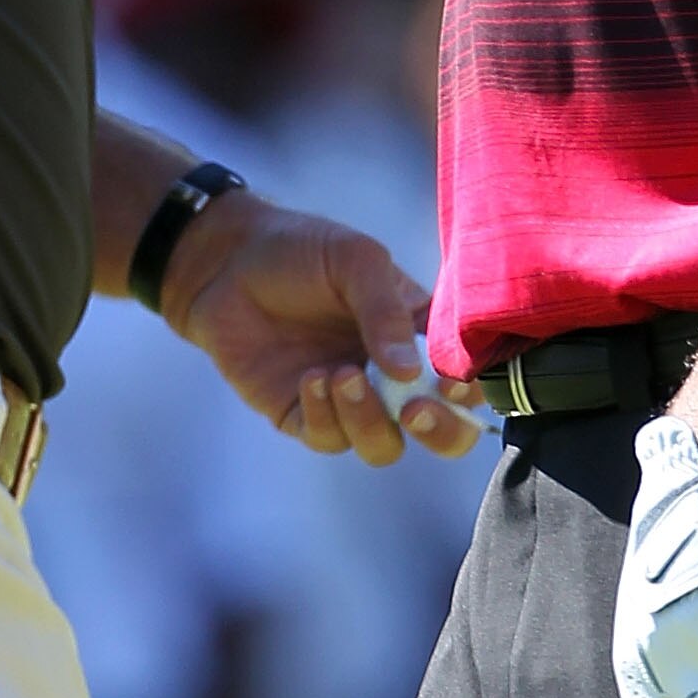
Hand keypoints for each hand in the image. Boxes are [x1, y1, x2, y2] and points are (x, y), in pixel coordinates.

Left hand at [163, 193, 487, 464]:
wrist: (226, 263)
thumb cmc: (300, 251)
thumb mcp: (355, 260)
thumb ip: (385, 310)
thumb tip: (410, 373)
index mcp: (419, 334)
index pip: (466, 377)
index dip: (471, 392)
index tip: (450, 384)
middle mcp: (393, 376)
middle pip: (443, 433)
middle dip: (441, 432)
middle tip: (413, 409)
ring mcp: (350, 401)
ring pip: (383, 446)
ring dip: (369, 420)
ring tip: (341, 374)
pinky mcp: (304, 415)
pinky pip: (328, 439)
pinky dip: (324, 416)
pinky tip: (309, 378)